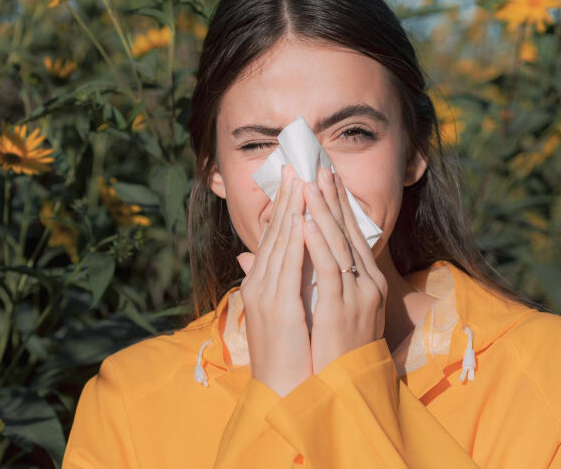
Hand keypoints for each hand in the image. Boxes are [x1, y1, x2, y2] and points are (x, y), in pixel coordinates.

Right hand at [236, 164, 311, 397]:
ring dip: (291, 210)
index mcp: (261, 286)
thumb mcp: (281, 316)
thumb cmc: (286, 357)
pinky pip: (287, 267)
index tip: (295, 180)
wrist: (281, 393)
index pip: (274, 239)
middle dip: (287, 200)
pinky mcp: (277, 307)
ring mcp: (266, 295)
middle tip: (297, 167)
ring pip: (279, 244)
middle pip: (274, 235)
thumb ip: (272, 284)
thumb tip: (259, 261)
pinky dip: (294, 241)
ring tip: (301, 181)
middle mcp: (259, 286)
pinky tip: (302, 219)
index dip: (284, 208)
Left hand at [301, 165, 387, 374]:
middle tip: (319, 167)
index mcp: (366, 281)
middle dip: (332, 199)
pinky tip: (305, 224)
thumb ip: (299, 277)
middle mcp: (368, 283)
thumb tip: (262, 256)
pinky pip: (330, 270)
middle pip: (348, 233)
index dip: (337, 205)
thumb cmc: (332, 350)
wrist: (345, 388)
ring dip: (323, 213)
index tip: (324, 177)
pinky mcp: (343, 309)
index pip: (350, 235)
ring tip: (308, 185)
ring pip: (339, 245)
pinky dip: (318, 245)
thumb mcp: (319, 307)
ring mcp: (359, 295)